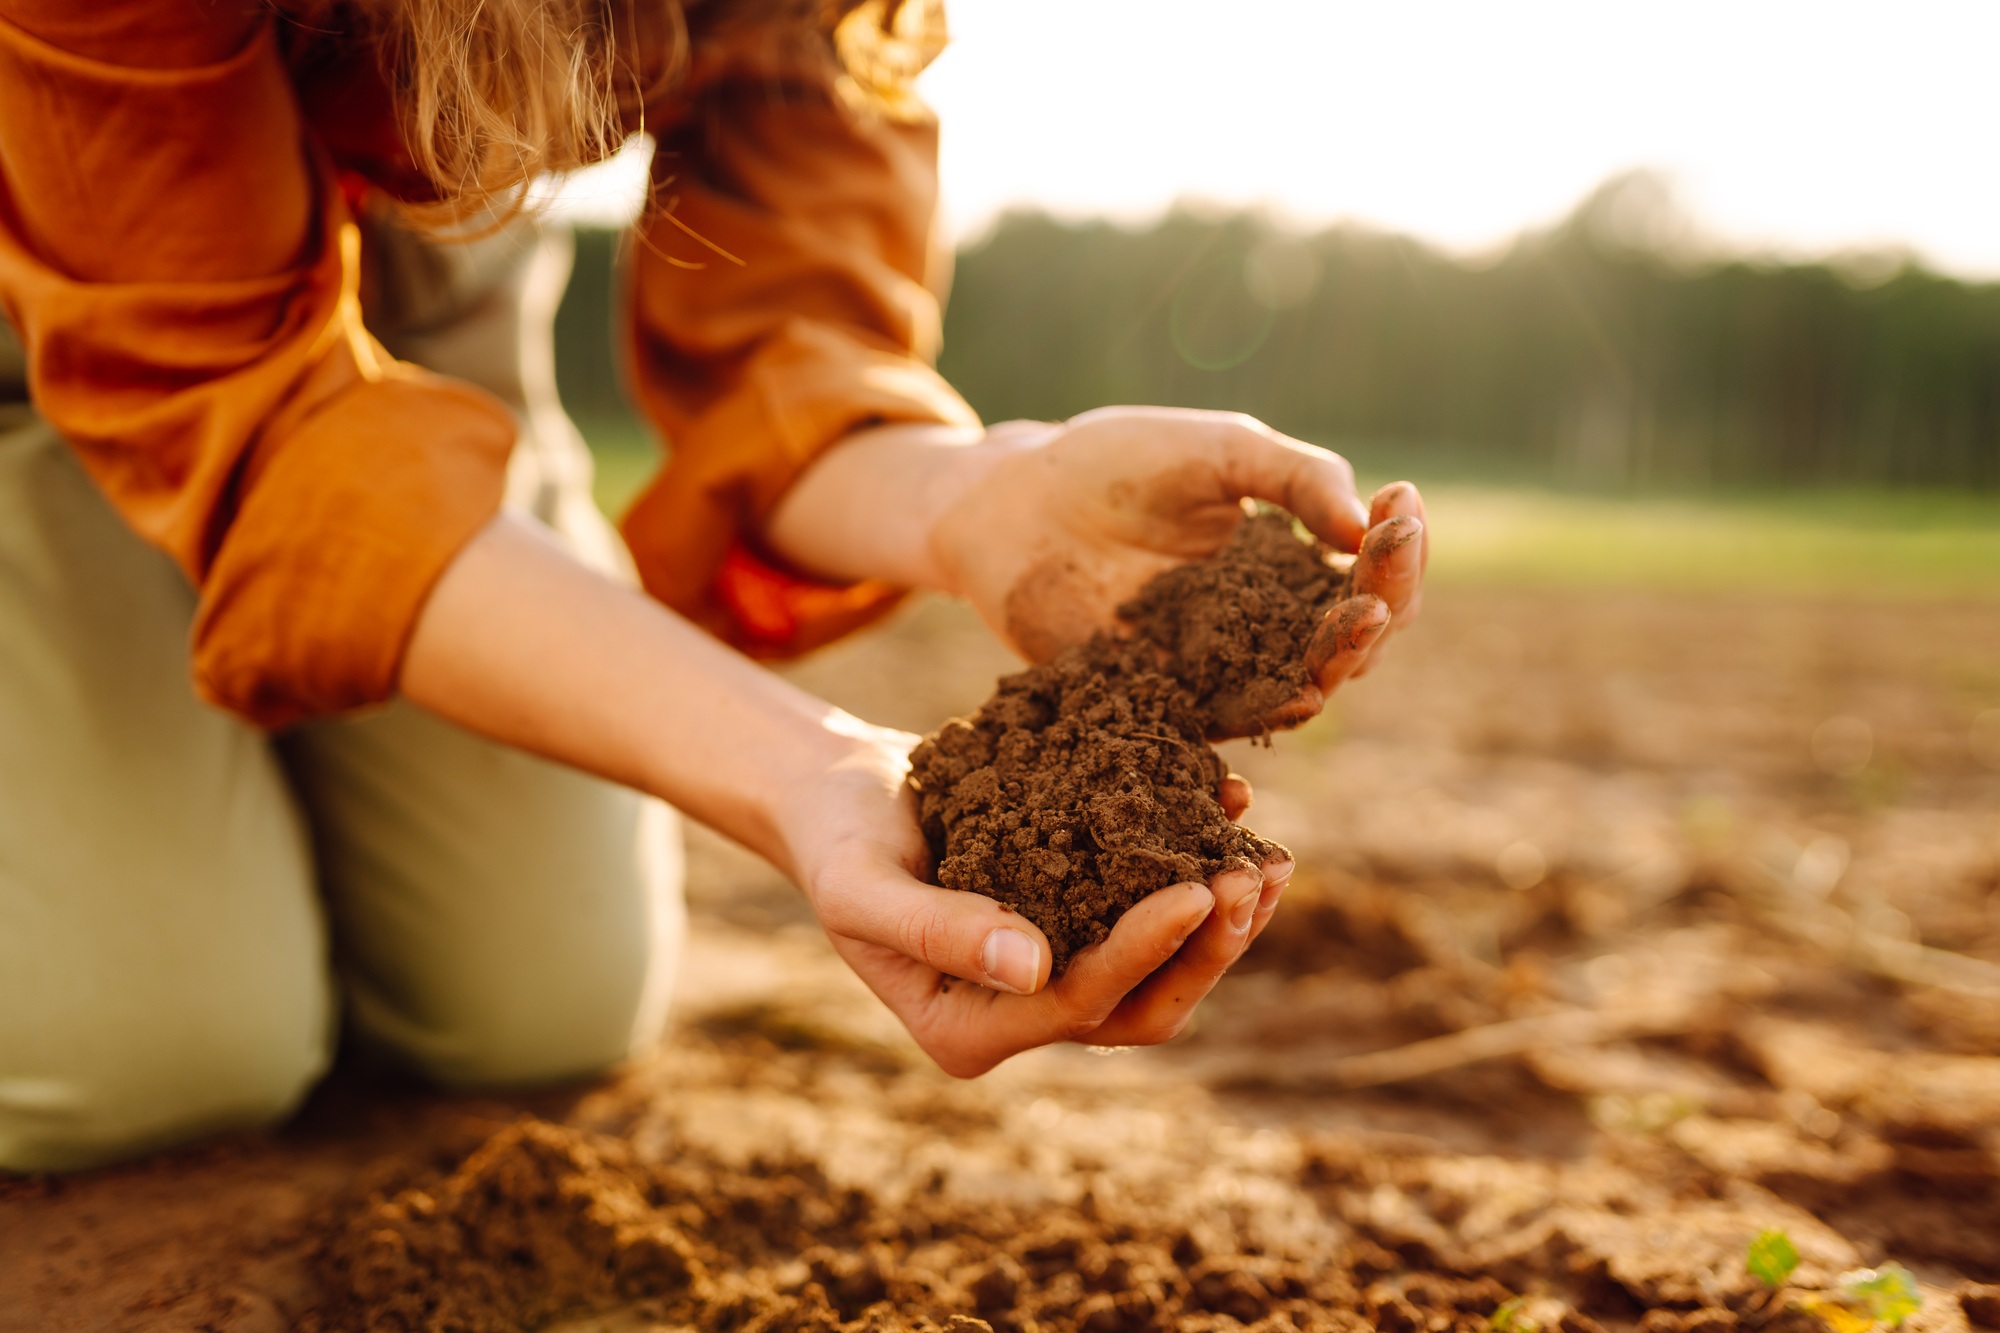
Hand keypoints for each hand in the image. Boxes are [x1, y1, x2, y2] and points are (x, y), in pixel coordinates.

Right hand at [777, 719, 1292, 1075]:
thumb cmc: (837, 841)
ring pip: (1163, 977)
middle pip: (1141, 1010)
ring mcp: (1054, 977)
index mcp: (968, 1030)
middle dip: (1207, 950)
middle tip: (1256, 876)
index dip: (1143, 950)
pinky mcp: (1078, 927)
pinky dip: (1200, 876)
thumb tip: (1034, 969)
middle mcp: (1021, 1017)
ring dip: (1223, 924)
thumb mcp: (862, 885)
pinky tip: (1234, 818)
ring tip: (1272, 859)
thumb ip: (937, 929)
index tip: (1198, 886)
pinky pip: (1152, 919)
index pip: (1078, 1003)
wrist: (840, 797)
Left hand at [931, 408, 1427, 733]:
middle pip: (1356, 638)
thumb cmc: (1118, 463)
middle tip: (1389, 561)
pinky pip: (1231, 724)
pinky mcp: (1168, 705)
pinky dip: (1274, 711)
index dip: (1399, 545)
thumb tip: (1369, 528)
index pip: (1372, 576)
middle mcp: (1267, 630)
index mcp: (1291, 569)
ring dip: (1344, 656)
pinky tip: (1304, 689)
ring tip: (1362, 618)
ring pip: (1307, 685)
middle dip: (1386, 599)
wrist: (1016, 500)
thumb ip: (1296, 479)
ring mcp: (1219, 671)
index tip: (1401, 501)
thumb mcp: (1222, 451)